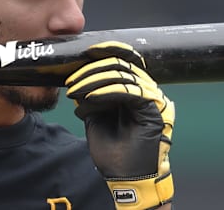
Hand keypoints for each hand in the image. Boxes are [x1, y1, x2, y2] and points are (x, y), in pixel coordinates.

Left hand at [65, 41, 174, 209]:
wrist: (122, 174)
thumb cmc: (110, 147)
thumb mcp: (93, 113)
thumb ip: (90, 92)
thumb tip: (76, 74)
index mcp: (133, 88)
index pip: (124, 59)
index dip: (107, 50)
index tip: (85, 50)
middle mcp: (145, 89)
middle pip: (120, 64)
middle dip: (91, 69)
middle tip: (71, 82)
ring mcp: (151, 98)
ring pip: (122, 75)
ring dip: (93, 81)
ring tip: (75, 92)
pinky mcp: (152, 109)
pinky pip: (128, 91)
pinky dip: (106, 92)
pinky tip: (90, 99)